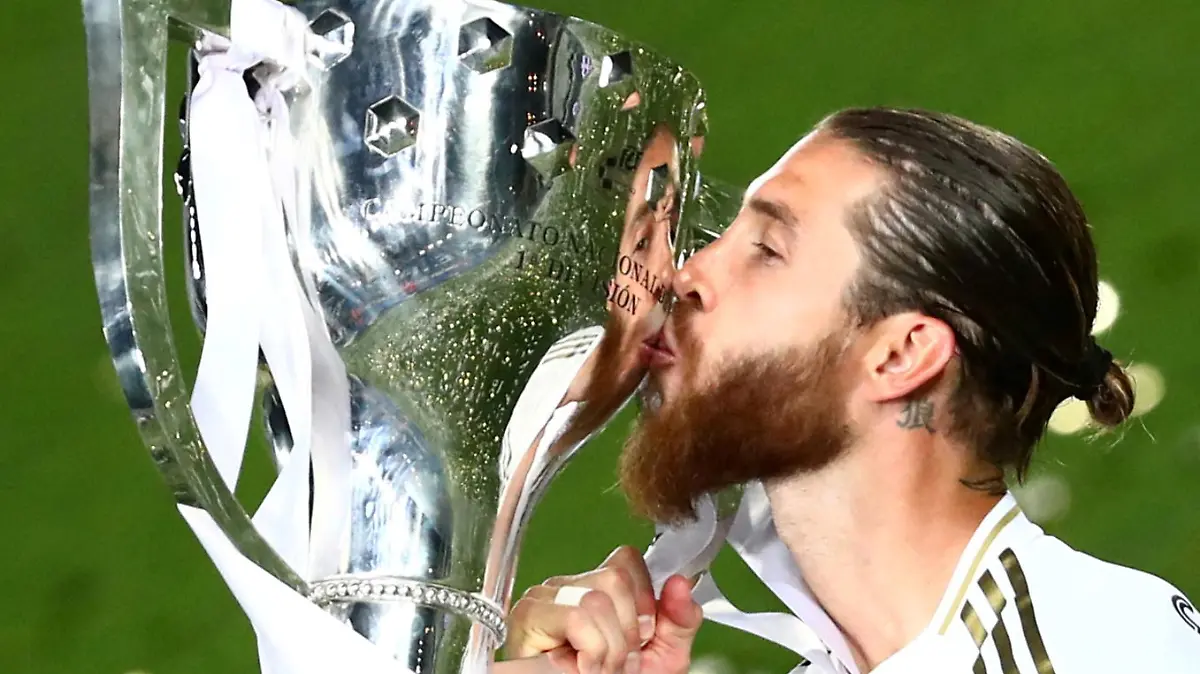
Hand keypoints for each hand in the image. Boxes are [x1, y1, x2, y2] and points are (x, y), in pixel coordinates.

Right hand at [505, 546, 702, 673]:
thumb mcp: (665, 653)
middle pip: (614, 577)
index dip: (645, 598)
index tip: (646, 634)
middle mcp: (571, 585)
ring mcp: (546, 597)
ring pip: (596, 600)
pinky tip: (583, 666)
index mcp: (601, 587)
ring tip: (603, 668)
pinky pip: (575, 617)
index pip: (626, 559)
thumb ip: (681, 618)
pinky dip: (591, 650)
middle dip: (628, 630)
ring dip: (610, 648)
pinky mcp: (530, 616)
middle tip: (623, 660)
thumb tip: (681, 583)